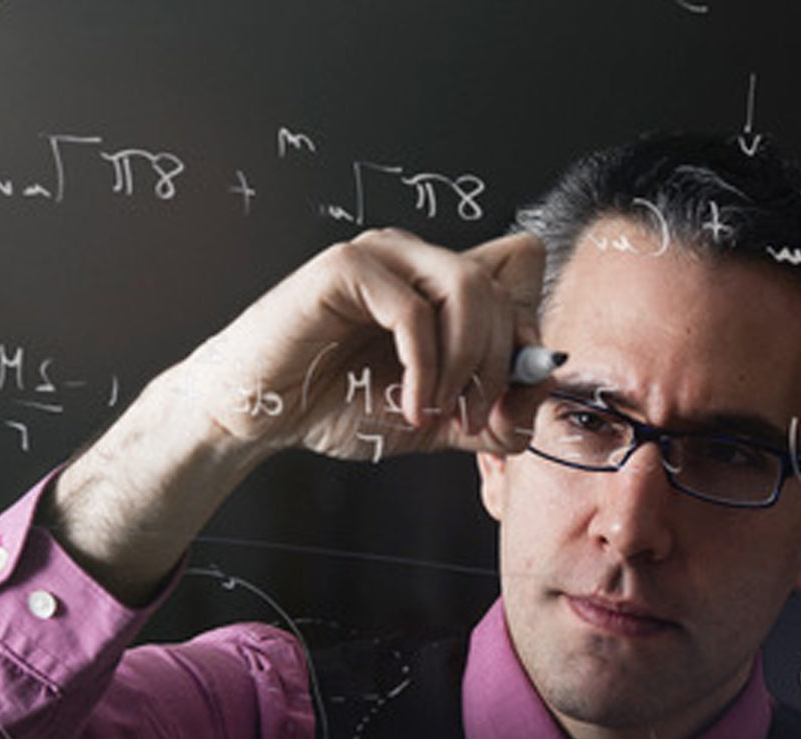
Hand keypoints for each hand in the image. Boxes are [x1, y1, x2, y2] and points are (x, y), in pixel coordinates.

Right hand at [177, 226, 547, 460]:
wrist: (261, 415)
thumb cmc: (338, 405)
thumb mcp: (438, 421)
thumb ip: (493, 414)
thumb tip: (539, 393)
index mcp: (445, 284)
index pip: (523, 269)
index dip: (529, 333)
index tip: (511, 397)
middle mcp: (419, 258)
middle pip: (504, 288)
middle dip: (498, 368)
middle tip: (470, 420)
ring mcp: (383, 255)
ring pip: (469, 287)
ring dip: (466, 364)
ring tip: (438, 412)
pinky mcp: (345, 267)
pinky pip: (413, 309)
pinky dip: (424, 367)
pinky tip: (409, 404)